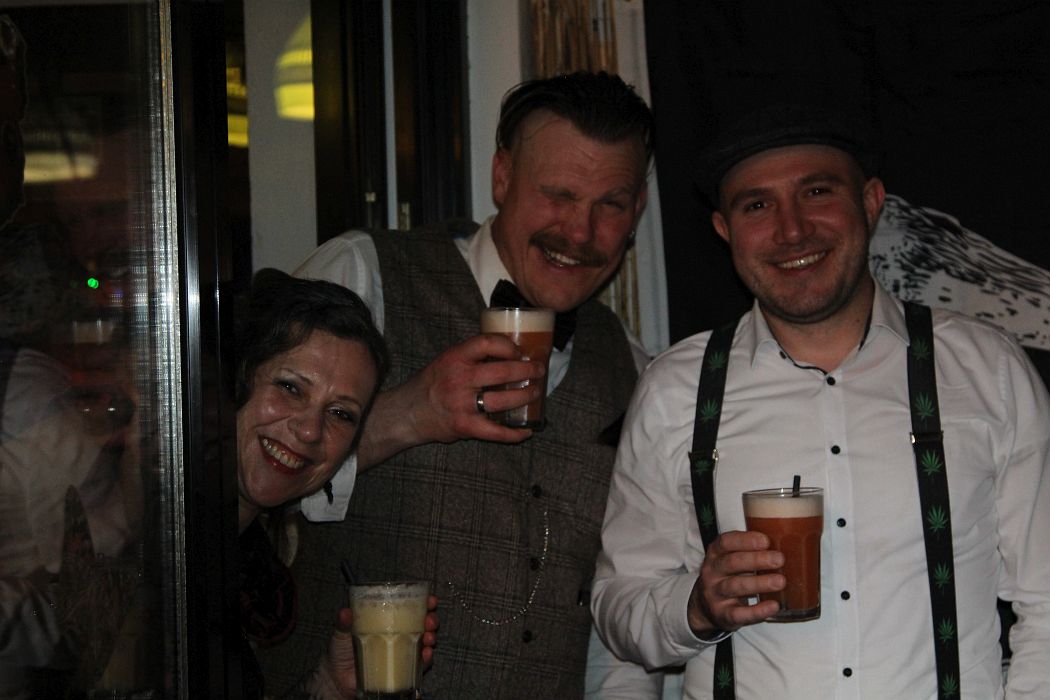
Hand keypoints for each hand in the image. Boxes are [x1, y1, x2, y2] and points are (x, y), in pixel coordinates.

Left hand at [319, 596, 439, 697]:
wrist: (338, 680)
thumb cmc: (341, 651)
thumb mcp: (342, 633)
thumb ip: (344, 623)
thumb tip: (346, 612)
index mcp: (387, 620)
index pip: (408, 607)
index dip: (423, 602)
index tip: (430, 600)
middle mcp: (398, 634)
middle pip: (422, 623)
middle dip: (431, 619)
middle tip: (429, 620)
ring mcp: (402, 651)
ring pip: (425, 641)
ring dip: (431, 637)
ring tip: (428, 637)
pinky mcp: (403, 669)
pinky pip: (419, 664)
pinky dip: (426, 659)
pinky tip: (425, 654)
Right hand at [356, 334, 547, 468]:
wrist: (409, 412)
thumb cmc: (433, 383)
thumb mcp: (447, 360)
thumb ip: (472, 356)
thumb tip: (509, 350)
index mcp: (455, 357)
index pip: (487, 343)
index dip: (508, 346)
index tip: (520, 352)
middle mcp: (459, 378)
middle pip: (502, 372)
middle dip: (527, 371)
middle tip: (539, 371)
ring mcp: (462, 404)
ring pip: (503, 400)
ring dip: (525, 397)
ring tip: (535, 394)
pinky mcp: (465, 426)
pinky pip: (495, 432)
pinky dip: (514, 433)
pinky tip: (526, 430)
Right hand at [687, 530, 784, 636]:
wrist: (707, 606)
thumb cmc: (729, 577)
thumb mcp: (732, 559)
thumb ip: (752, 551)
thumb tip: (789, 543)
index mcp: (716, 554)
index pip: (725, 542)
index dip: (745, 540)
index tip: (765, 540)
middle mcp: (712, 572)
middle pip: (731, 562)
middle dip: (756, 560)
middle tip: (779, 559)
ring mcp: (715, 594)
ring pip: (735, 586)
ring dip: (759, 583)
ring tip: (780, 582)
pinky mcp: (723, 614)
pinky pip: (739, 613)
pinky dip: (757, 611)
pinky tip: (773, 606)